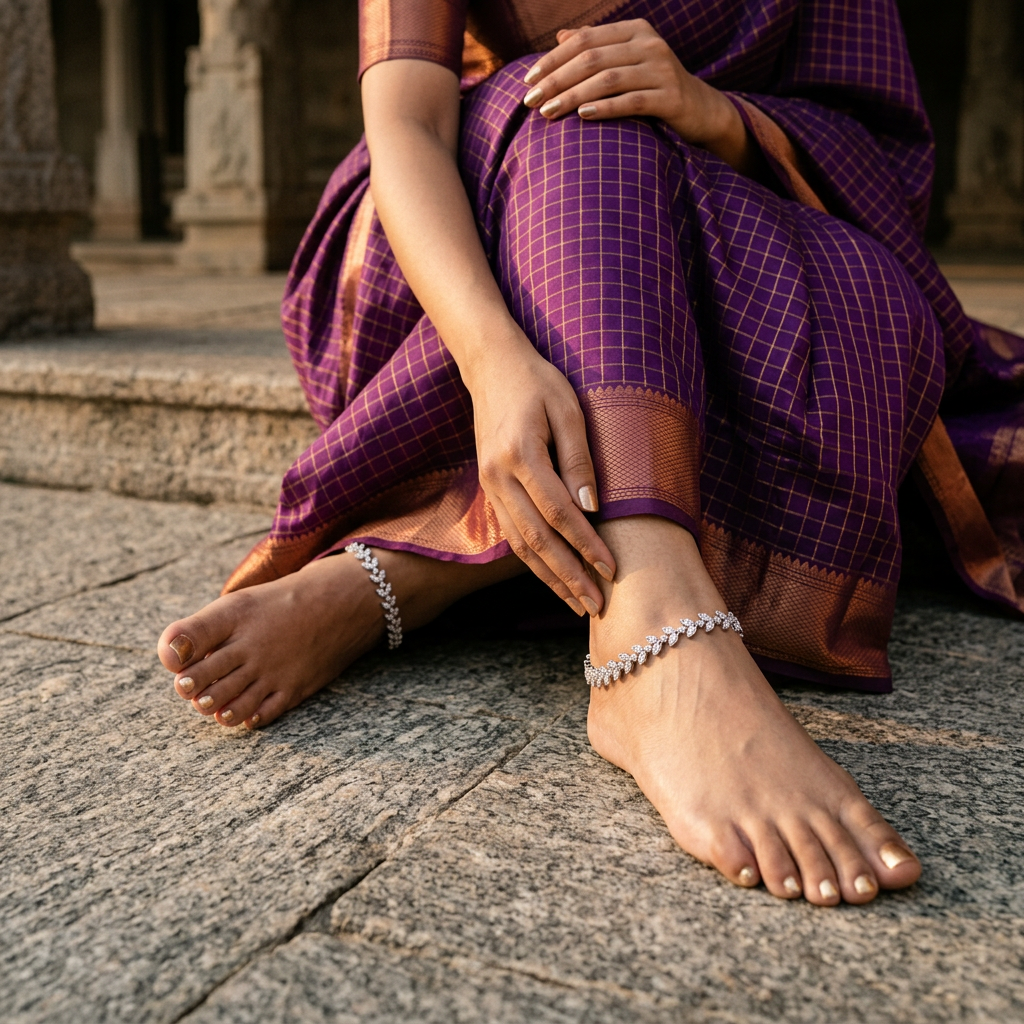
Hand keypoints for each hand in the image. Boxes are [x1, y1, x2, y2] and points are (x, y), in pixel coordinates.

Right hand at [465, 330, 615, 616]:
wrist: (490, 367)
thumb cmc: (537, 382)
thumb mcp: (568, 409)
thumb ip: (579, 459)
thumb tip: (594, 509)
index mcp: (520, 455)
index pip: (559, 513)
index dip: (586, 545)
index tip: (612, 571)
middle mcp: (498, 477)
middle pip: (537, 539)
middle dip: (568, 577)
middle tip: (596, 607)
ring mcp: (489, 486)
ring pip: (520, 544)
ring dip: (550, 578)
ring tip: (577, 604)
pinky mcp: (489, 489)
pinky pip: (512, 534)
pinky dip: (533, 561)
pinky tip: (553, 577)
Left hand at [521, 19, 751, 171]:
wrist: (699, 110)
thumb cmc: (653, 87)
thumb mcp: (626, 62)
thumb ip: (597, 48)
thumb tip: (559, 37)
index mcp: (635, 30)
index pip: (585, 39)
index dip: (553, 59)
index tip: (528, 81)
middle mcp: (649, 44)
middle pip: (592, 59)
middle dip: (557, 80)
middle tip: (530, 101)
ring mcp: (662, 69)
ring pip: (608, 80)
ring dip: (573, 96)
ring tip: (548, 113)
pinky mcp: (671, 97)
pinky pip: (632, 102)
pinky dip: (605, 108)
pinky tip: (582, 116)